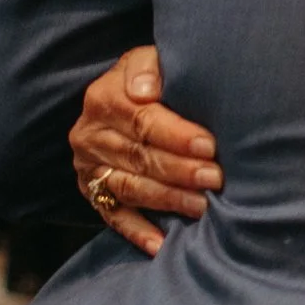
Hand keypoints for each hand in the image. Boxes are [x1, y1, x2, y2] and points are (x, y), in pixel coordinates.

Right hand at [70, 46, 220, 256]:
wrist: (119, 98)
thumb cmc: (150, 78)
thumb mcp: (145, 59)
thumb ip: (148, 66)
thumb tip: (146, 88)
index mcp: (104, 99)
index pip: (143, 121)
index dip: (177, 136)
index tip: (209, 146)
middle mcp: (90, 135)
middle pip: (139, 157)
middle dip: (180, 170)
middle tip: (216, 180)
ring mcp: (89, 167)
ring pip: (130, 187)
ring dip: (167, 200)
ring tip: (202, 207)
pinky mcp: (91, 192)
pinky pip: (113, 216)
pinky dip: (137, 231)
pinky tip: (162, 244)